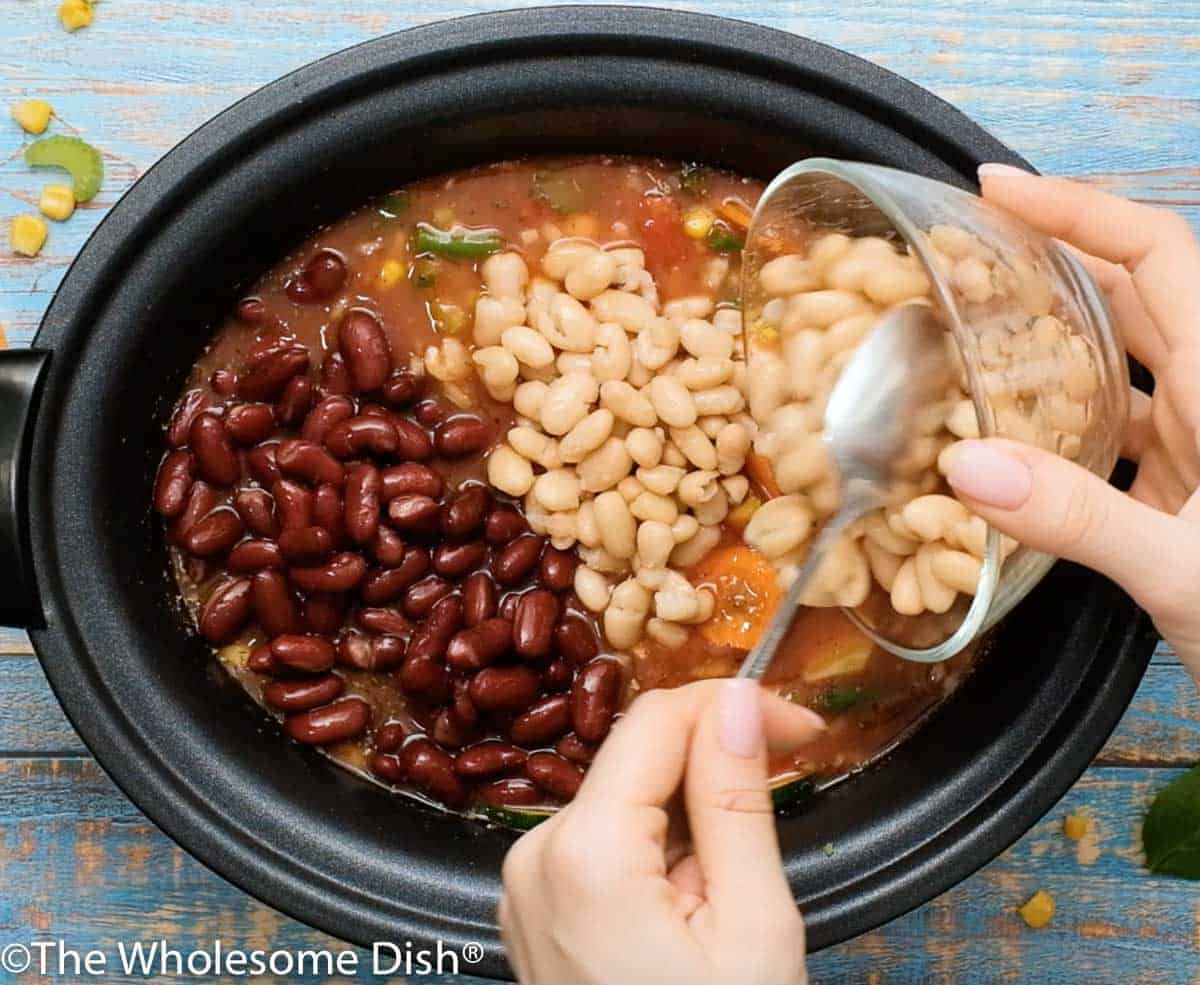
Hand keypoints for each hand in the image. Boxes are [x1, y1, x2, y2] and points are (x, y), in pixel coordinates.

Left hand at [499, 679, 824, 984]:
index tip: (802, 729)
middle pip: (638, 759)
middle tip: (787, 798)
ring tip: (733, 895)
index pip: (657, 721)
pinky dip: (657, 852)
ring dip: (691, 818)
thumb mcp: (751, 927)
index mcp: (584, 852)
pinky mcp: (534, 910)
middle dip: (716, 768)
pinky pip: (602, 845)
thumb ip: (737, 800)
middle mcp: (535, 855)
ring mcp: (525, 886)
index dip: (735, 708)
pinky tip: (692, 907)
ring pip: (625, 800)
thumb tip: (734, 701)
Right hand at [945, 164, 1199, 675]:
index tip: (998, 188)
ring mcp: (1199, 446)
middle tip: (960, 262)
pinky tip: (1005, 447)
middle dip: (1048, 267)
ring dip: (1046, 348)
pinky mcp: (1181, 491)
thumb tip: (965, 465)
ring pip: (1115, 366)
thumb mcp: (1184, 571)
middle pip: (1128, 298)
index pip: (1156, 256)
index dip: (1079, 210)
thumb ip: (1078, 518)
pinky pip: (1110, 433)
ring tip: (965, 342)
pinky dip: (1055, 426)